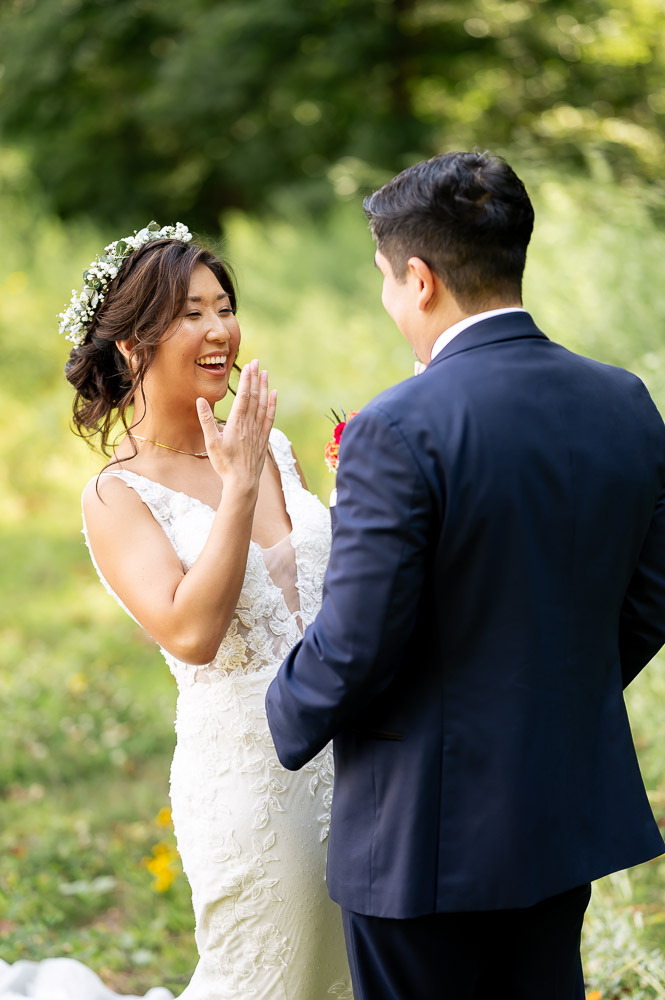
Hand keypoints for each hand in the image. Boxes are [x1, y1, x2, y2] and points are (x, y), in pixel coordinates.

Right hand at [196, 359, 276, 492]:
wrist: (242, 482)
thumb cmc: (224, 464)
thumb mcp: (211, 443)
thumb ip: (206, 420)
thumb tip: (200, 400)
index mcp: (236, 423)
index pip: (243, 396)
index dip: (246, 380)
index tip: (248, 366)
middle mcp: (249, 424)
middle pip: (254, 397)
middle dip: (255, 378)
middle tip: (256, 363)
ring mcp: (258, 431)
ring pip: (263, 404)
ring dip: (264, 387)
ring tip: (265, 373)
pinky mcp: (263, 438)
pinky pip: (269, 417)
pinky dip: (272, 404)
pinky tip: (274, 395)